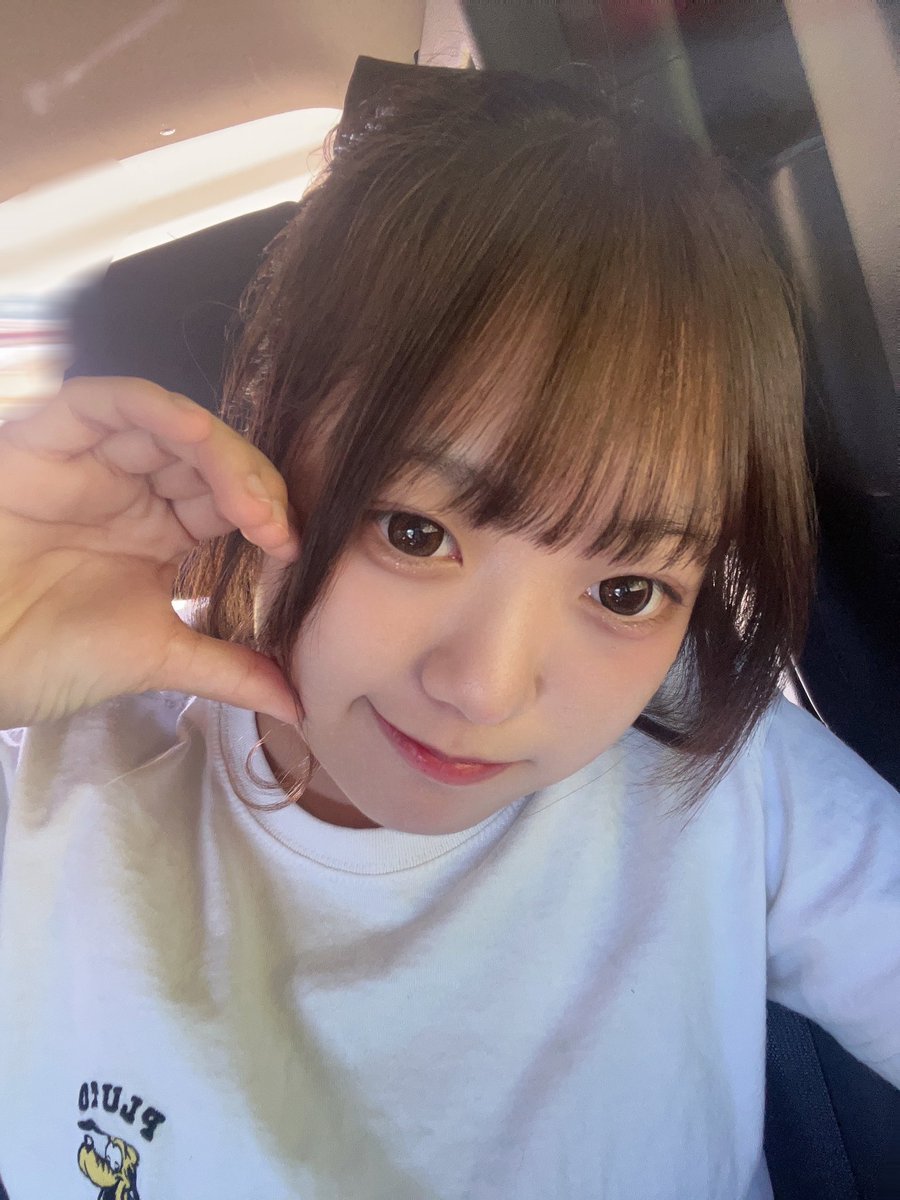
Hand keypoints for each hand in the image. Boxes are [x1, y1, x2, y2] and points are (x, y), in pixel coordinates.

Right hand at [0, 376, 299, 728]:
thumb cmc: (48, 659)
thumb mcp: (155, 658)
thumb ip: (227, 670)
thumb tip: (298, 706)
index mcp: (159, 528)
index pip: (228, 497)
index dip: (266, 512)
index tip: (290, 549)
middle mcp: (129, 487)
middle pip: (208, 456)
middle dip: (252, 483)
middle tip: (272, 525)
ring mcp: (87, 462)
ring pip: (165, 423)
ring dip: (216, 449)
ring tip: (245, 494)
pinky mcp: (41, 444)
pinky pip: (97, 402)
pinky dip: (148, 406)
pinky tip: (191, 430)